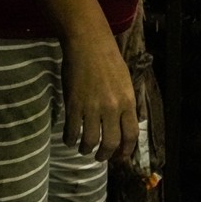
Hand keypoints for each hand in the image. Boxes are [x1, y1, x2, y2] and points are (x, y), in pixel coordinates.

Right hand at [60, 32, 139, 160]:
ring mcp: (92, 107)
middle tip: (100, 156)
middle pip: (111, 143)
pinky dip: (70, 139)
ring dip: (86, 149)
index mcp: (128, 101)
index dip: (125, 151)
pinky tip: (70, 139)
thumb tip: (122, 125)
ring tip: (83, 148)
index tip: (119, 157)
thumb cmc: (108, 60)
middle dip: (105, 155)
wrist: (88, 44)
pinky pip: (72, 131)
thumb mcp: (125, 82)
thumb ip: (124, 104)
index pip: (131, 135)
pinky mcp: (74, 105)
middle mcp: (112, 107)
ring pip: (91, 141)